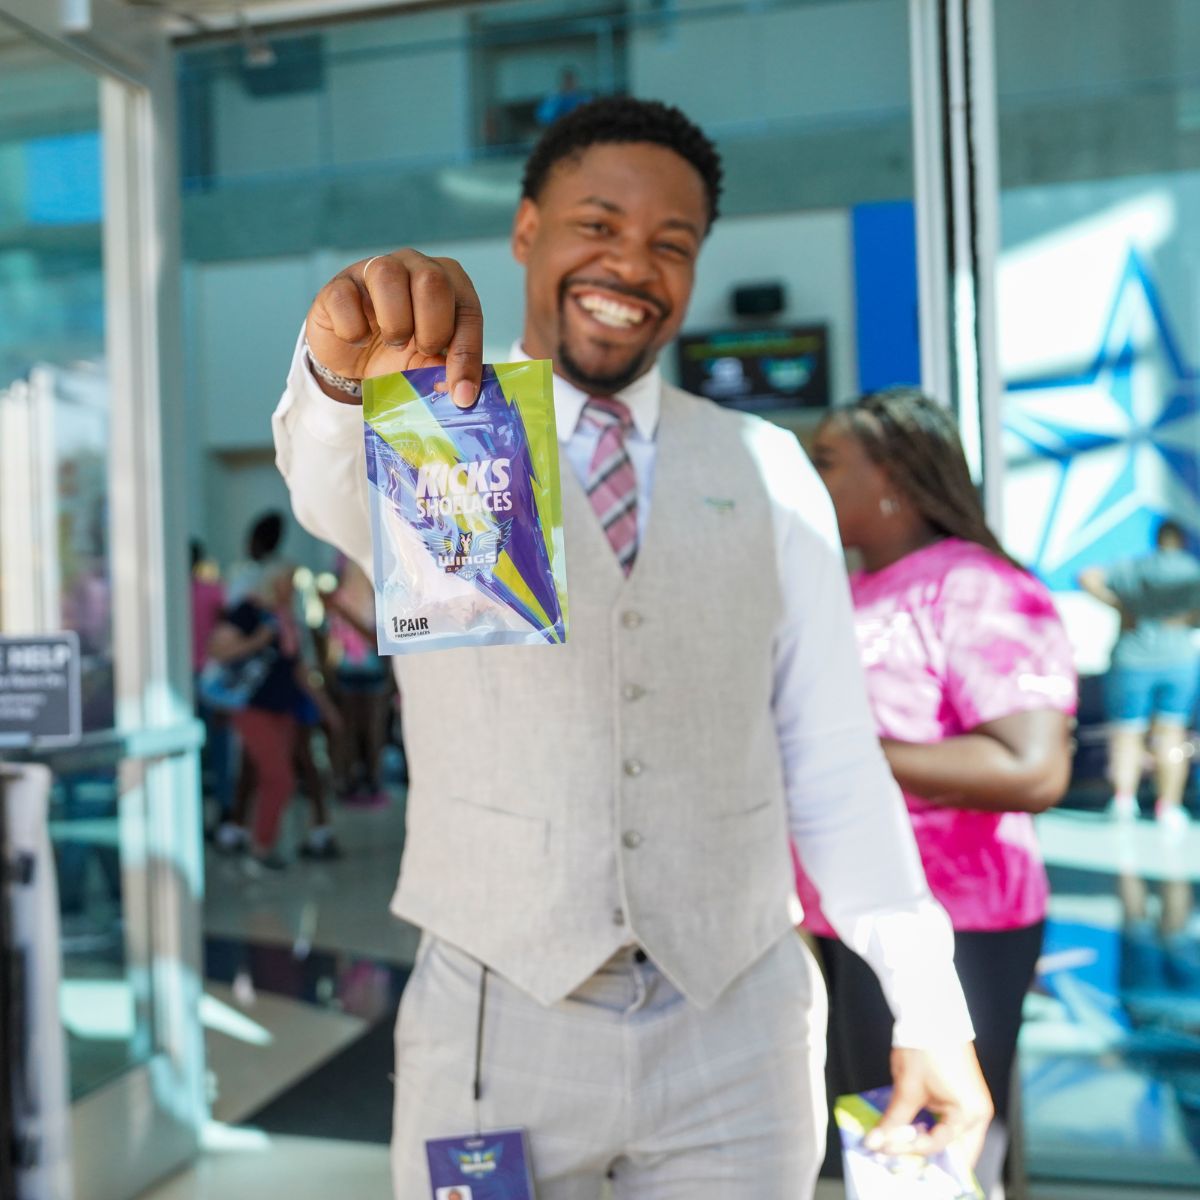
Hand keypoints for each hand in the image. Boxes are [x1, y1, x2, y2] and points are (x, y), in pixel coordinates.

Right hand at [305, 250, 483, 408]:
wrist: (355, 357)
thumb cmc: (400, 352)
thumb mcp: (428, 363)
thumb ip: (445, 369)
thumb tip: (460, 390)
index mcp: (448, 281)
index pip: (467, 309)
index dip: (466, 354)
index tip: (461, 393)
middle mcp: (414, 265)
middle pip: (432, 280)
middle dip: (431, 329)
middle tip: (421, 351)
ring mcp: (373, 268)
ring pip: (387, 274)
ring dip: (395, 323)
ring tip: (393, 343)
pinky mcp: (339, 284)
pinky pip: (346, 298)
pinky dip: (354, 330)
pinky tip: (359, 340)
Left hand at [865, 1043, 992, 1165]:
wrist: (931, 1013)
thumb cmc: (923, 1049)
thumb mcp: (906, 1089)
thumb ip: (893, 1121)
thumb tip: (875, 1143)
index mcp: (969, 1114)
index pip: (937, 1146)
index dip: (907, 1148)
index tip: (881, 1147)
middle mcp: (978, 1114)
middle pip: (955, 1153)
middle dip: (927, 1160)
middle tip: (899, 1163)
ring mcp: (973, 1105)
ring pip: (953, 1141)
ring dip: (929, 1146)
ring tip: (903, 1149)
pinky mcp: (964, 1096)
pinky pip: (950, 1126)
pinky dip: (932, 1131)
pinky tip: (912, 1131)